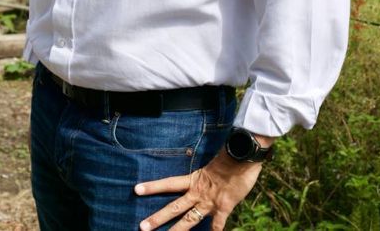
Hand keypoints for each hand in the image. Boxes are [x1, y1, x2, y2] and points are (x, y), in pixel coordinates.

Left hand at [134, 150, 262, 229]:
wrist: (243, 156)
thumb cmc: (228, 158)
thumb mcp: (210, 167)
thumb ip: (204, 178)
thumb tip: (202, 182)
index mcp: (193, 180)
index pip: (168, 183)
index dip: (152, 186)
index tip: (136, 190)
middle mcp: (198, 192)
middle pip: (174, 207)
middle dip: (158, 218)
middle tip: (142, 226)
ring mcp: (210, 202)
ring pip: (190, 220)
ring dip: (177, 230)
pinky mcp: (224, 207)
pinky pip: (217, 225)